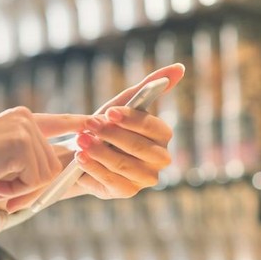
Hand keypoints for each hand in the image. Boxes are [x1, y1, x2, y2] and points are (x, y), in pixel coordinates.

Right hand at [0, 106, 85, 203]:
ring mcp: (24, 129)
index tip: (99, 122)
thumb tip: (64, 165)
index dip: (80, 124)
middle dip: (29, 185)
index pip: (59, 122)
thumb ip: (28, 160)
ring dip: (19, 188)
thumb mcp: (1, 162)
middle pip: (54, 164)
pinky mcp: (20, 144)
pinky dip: (14, 190)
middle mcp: (24, 118)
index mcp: (19, 119)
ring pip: (46, 175)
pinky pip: (35, 181)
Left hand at [73, 63, 181, 200]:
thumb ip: (150, 86)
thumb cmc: (107, 125)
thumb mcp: (124, 104)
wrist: (83, 150)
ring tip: (81, 141)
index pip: (152, 127)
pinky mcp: (127, 192)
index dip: (130, 120)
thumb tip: (180, 67)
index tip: (109, 112)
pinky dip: (94, 168)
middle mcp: (160, 159)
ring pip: (124, 165)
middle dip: (112, 135)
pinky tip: (81, 158)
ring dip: (100, 152)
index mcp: (163, 135)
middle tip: (89, 125)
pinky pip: (112, 182)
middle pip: (139, 148)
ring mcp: (145, 178)